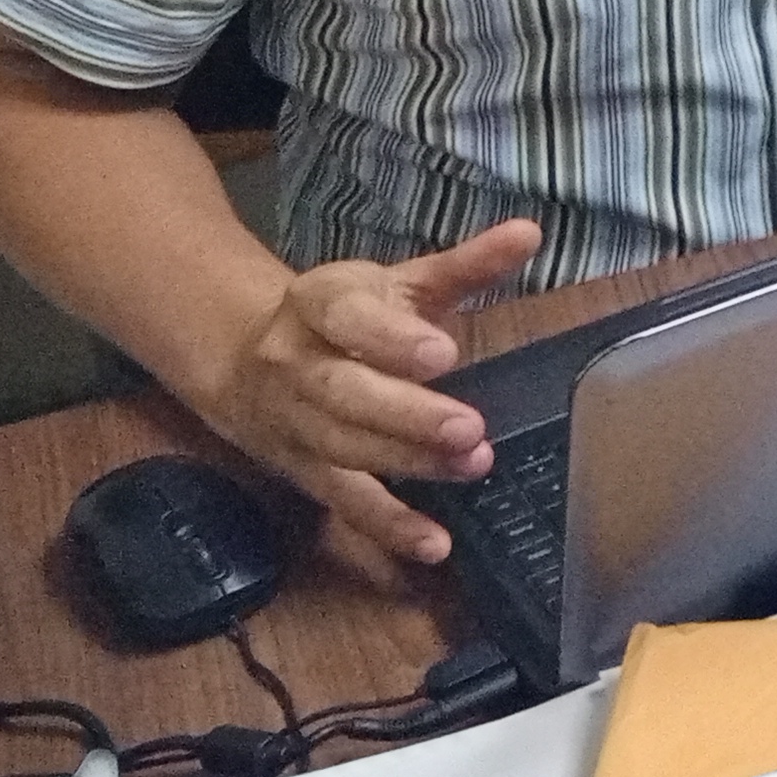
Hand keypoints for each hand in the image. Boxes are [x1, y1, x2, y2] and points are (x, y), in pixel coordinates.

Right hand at [182, 219, 542, 564]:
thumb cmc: (346, 316)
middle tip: (469, 427)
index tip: (441, 353)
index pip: (347, 318)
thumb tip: (529, 232)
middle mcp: (296, 365)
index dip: (390, 338)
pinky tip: (434, 543)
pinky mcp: (304, 472)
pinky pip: (344, 503)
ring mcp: (295, 425)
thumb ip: (465, 264)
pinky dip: (388, 526)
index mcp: (319, 304)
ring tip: (472, 466)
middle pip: (344, 394)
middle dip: (405, 415)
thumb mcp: (398, 281)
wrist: (247, 360)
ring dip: (408, 464)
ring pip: (344, 450)